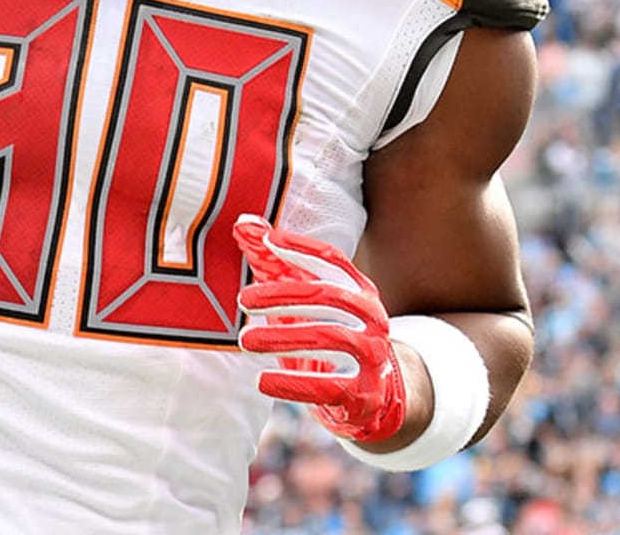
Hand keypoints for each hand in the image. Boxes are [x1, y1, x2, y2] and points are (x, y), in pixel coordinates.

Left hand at [233, 214, 405, 442]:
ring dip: (283, 337)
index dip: (301, 248)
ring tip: (246, 339)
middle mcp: (373, 318)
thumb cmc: (331, 336)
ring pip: (329, 337)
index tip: (267, 241)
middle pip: (328, 296)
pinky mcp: (364, 395)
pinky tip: (262, 380)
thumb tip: (243, 222)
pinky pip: (328, 387)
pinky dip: (293, 384)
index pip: (333, 260)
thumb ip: (279, 263)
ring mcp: (373, 355)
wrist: (375, 397)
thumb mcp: (311, 303)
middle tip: (243, 300)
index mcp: (362, 290)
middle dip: (283, 296)